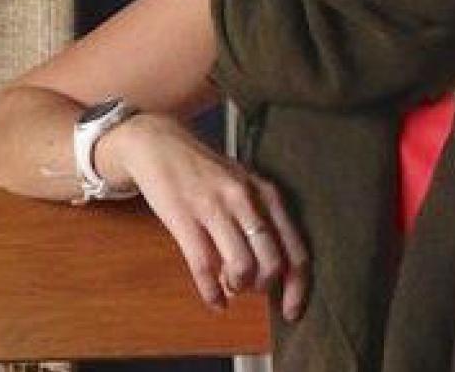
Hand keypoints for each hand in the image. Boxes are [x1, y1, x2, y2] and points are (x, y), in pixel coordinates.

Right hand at [97, 113, 308, 320]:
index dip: (297, 288)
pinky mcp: (184, 217)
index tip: (290, 312)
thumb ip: (261, 220)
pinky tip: (213, 300)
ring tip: (228, 287)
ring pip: (242, 266)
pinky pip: (204, 266)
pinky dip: (211, 292)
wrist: (157, 142)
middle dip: (262, 287)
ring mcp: (214, 207)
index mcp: (266, 193)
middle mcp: (246, 199)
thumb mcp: (243, 185)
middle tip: (248, 288)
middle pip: (272, 263)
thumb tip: (271, 269)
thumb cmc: (203, 170)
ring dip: (237, 287)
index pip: (296, 250)